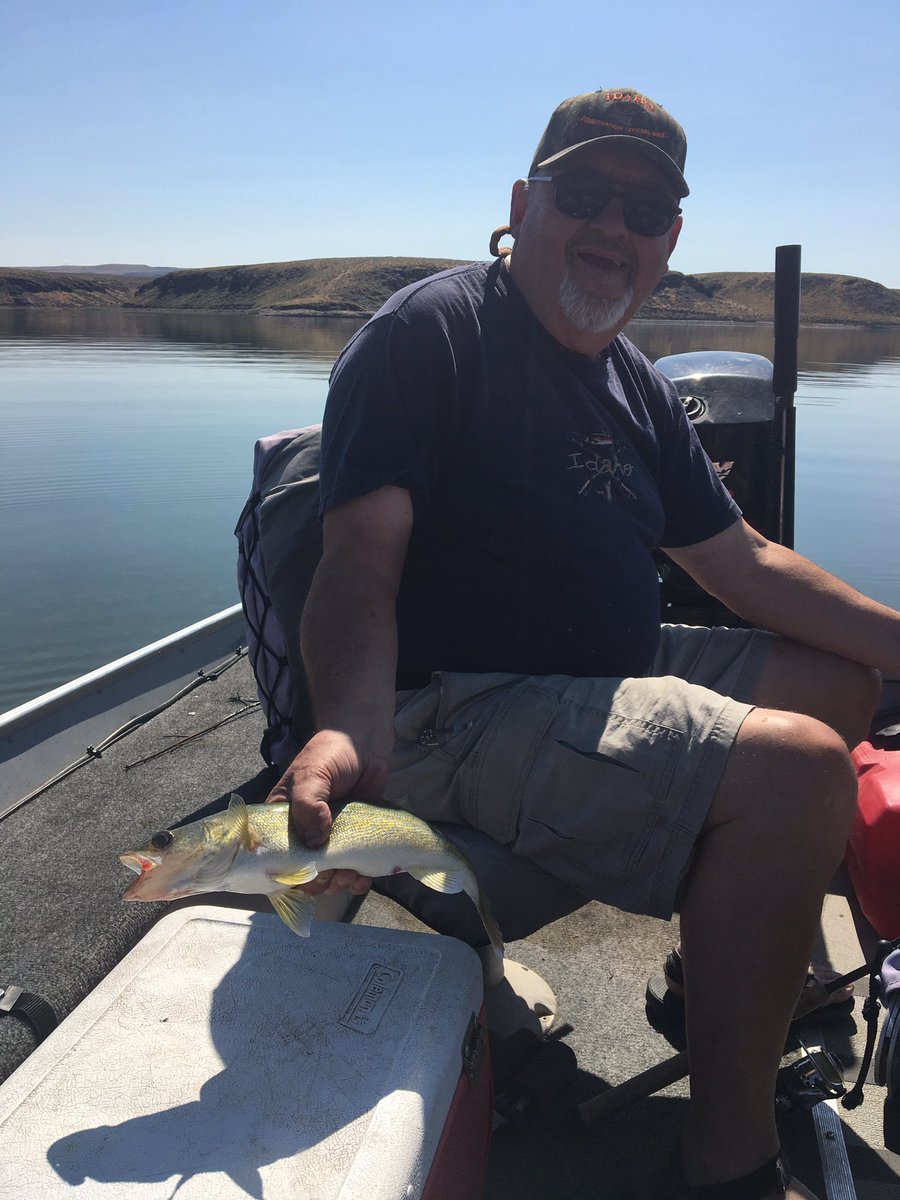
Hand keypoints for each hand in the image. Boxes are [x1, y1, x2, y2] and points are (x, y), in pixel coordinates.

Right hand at [266, 729, 387, 896]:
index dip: (290, 873)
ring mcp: (330, 838)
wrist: (365, 743)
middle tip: (334, 875)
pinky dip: (356, 879)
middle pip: (305, 872)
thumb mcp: (312, 776)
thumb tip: (316, 842)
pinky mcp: (354, 839)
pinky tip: (362, 877)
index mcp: (283, 820)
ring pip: (329, 875)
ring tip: (350, 875)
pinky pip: (352, 868)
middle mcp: (303, 834)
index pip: (277, 857)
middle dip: (319, 881)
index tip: (309, 875)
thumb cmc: (330, 754)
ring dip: (338, 883)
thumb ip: (308, 806)